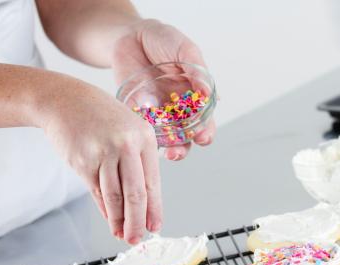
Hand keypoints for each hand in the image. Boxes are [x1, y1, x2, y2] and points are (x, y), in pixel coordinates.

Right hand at [40, 77, 161, 243]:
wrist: (64, 100)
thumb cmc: (100, 119)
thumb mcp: (127, 133)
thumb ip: (136, 165)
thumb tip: (141, 206)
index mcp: (145, 137)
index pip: (153, 182)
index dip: (154, 209)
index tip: (154, 227)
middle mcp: (127, 145)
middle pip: (135, 193)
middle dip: (137, 222)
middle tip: (137, 239)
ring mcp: (103, 152)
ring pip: (115, 196)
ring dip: (119, 220)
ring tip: (122, 235)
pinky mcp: (82, 160)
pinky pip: (96, 192)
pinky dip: (104, 210)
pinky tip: (110, 220)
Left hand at [112, 19, 216, 160]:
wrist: (130, 35)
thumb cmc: (163, 41)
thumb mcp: (184, 50)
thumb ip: (197, 70)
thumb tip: (208, 95)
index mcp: (194, 98)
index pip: (204, 122)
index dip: (206, 132)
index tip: (203, 137)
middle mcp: (177, 111)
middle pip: (185, 137)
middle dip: (185, 147)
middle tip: (179, 152)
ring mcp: (156, 114)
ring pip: (164, 140)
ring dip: (167, 150)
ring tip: (168, 154)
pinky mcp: (136, 113)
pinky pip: (141, 129)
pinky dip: (143, 137)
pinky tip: (144, 139)